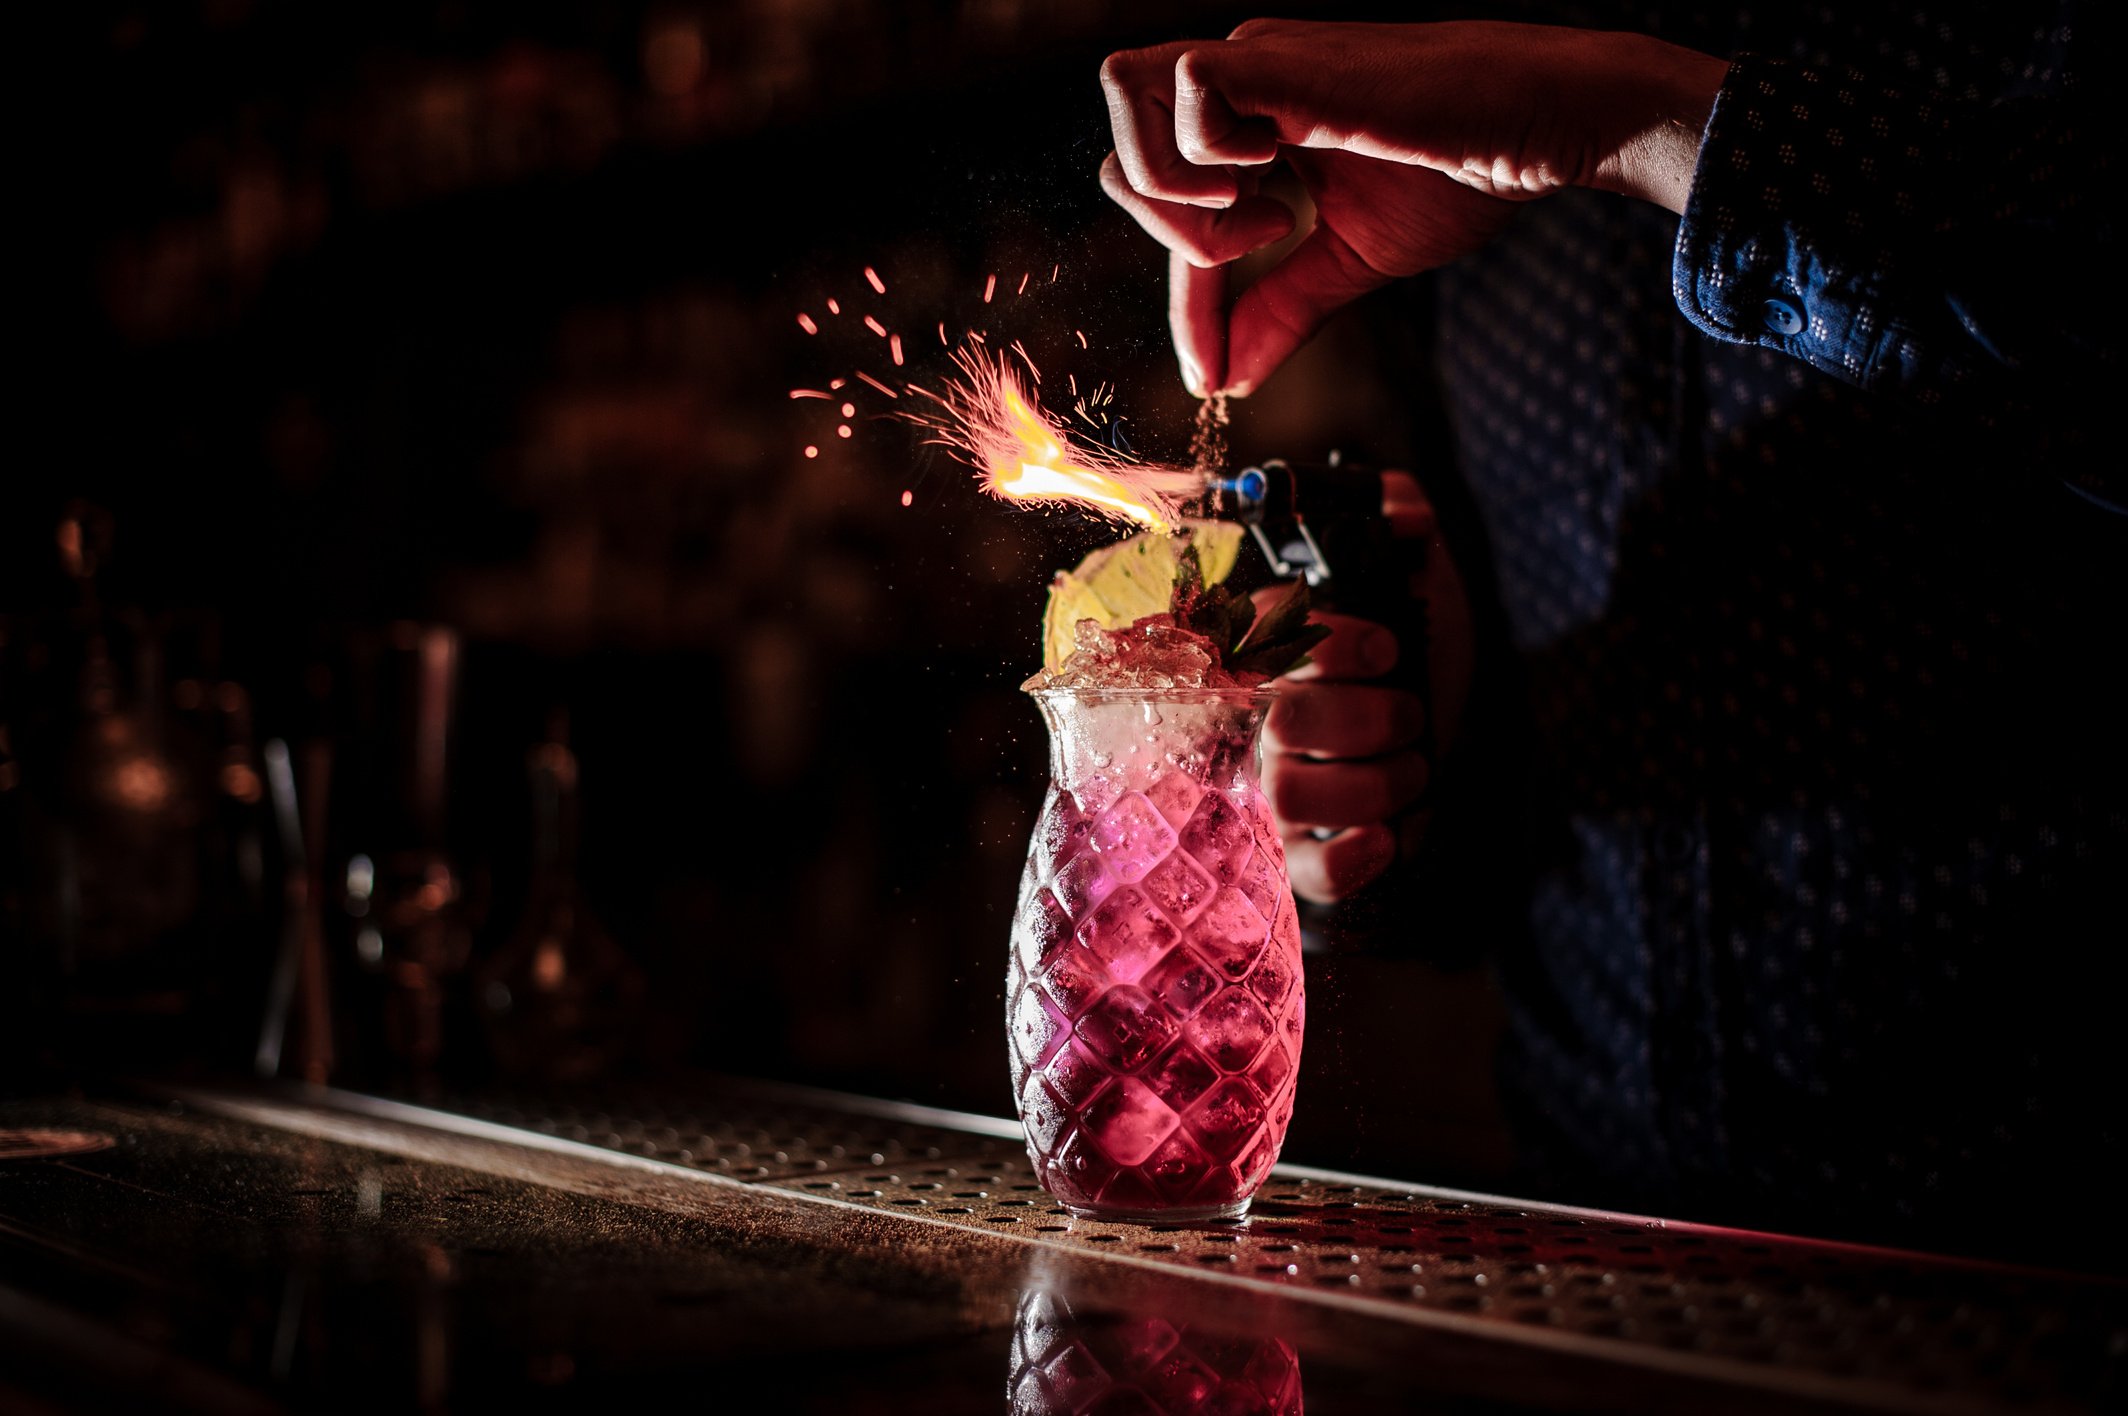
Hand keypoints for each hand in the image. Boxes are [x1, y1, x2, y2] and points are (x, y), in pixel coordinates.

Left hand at [1098, 19, 1727, 393]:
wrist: (1540, 130)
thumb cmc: (1462, 176)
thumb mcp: (1350, 260)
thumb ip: (1283, 310)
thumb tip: (1228, 383)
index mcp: (1252, 124)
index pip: (1169, 208)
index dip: (1183, 298)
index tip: (1214, 370)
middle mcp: (1239, 82)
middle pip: (1120, 148)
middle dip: (1165, 232)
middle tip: (1254, 253)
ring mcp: (1255, 60)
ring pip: (1124, 95)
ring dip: (1177, 188)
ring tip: (1263, 216)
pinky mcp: (1280, 55)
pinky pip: (1185, 85)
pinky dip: (1212, 155)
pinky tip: (1282, 178)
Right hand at [1260, 472, 1473, 903]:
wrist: (1445, 721)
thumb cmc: (1416, 649)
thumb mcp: (1419, 578)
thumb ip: (1405, 525)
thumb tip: (1405, 505)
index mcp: (1275, 647)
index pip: (1270, 645)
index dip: (1338, 647)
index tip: (1391, 649)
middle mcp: (1261, 719)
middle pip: (1285, 726)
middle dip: (1371, 721)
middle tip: (1411, 714)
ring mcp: (1275, 787)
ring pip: (1292, 795)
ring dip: (1374, 785)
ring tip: (1415, 770)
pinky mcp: (1303, 852)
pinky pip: (1307, 872)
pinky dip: (1355, 858)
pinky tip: (1393, 834)